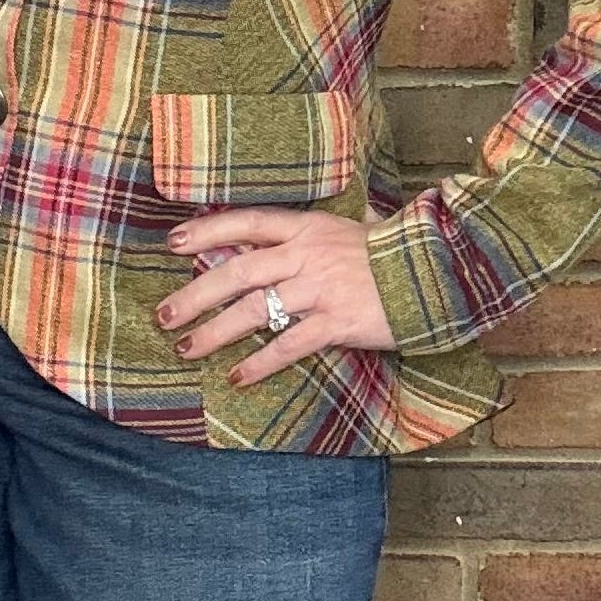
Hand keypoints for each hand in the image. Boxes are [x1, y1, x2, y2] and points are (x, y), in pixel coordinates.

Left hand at [155, 208, 397, 389]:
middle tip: (163, 313)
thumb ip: (322, 232)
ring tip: (186, 348)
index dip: (207, 231)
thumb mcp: (352, 229)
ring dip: (215, 331)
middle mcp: (307, 255)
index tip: (173, 244)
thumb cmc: (392, 252)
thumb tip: (305, 231)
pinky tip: (236, 377)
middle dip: (196, 294)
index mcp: (307, 227)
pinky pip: (288, 345)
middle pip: (238, 270)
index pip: (247, 223)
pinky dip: (259, 363)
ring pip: (254, 310)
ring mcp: (321, 289)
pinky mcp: (337, 322)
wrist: (437, 273)